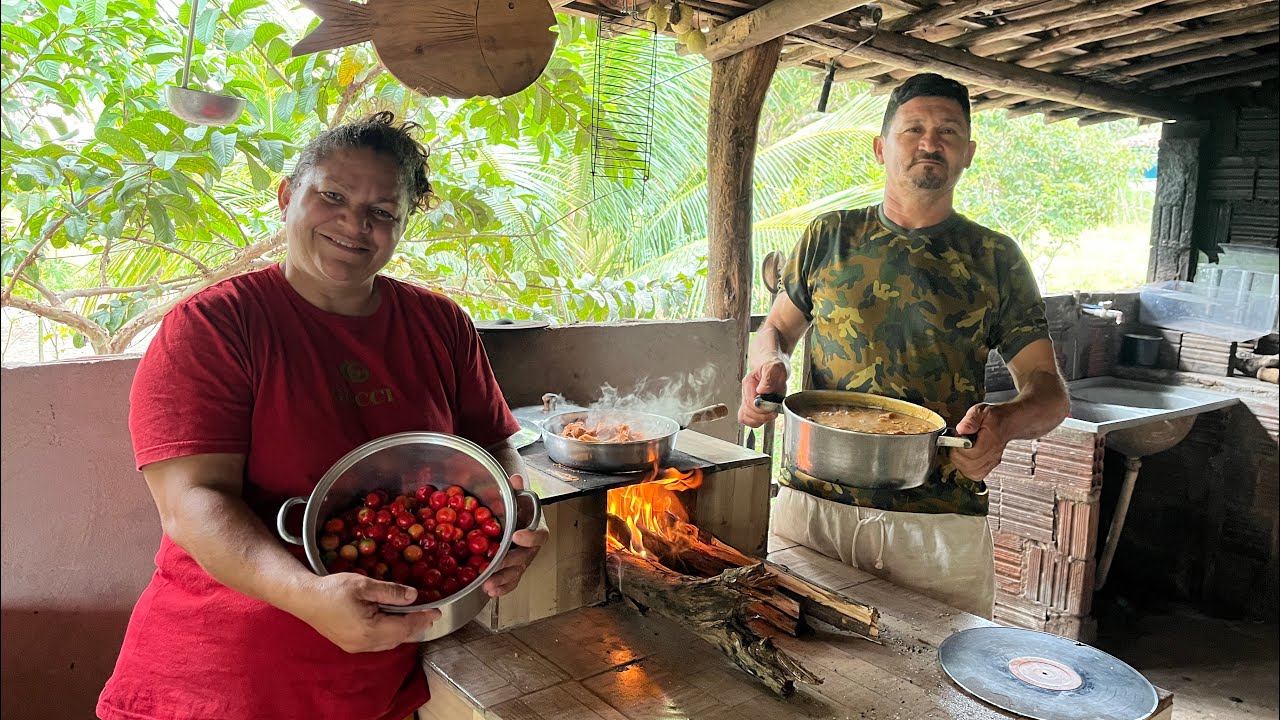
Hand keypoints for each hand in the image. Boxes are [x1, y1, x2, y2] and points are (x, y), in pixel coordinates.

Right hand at [290, 572, 440, 653]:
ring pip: (388, 643)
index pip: (405, 627)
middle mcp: (364, 644)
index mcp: (370, 630)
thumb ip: (391, 592)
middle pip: (398, 639)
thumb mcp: (364, 585)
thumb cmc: (332, 589)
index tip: (437, 611)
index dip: (422, 618)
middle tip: (429, 615)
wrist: (303, 598)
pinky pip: (376, 643)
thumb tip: (414, 596)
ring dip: (403, 632)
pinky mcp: (349, 644)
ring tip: (416, 619)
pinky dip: (390, 634)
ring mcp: (355, 646)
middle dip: (416, 627)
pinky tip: (393, 623)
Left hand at [483, 473, 548, 597]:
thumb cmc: (517, 508)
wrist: (515, 517)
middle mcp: (531, 548)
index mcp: (536, 529)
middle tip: (494, 564)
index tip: (516, 535)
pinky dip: (501, 588)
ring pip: (516, 573)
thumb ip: (516, 488)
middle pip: (524, 558)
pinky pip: (509, 581)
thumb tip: (515, 477)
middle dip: (509, 563)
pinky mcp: (511, 570)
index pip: (539, 535)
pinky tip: (489, 591)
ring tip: (488, 584)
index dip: (529, 537)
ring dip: (503, 580)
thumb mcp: (517, 496)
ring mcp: (522, 561)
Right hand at [737, 359, 788, 427]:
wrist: (773, 368)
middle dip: (762, 415)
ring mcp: (748, 401)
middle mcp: (746, 393)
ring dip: (759, 420)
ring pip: (745, 418)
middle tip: (773, 412)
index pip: (750, 402)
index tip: (772, 407)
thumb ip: (768, 378)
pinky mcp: (752, 407)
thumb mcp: (774, 368)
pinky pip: (747, 420)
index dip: (761, 408)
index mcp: (749, 383)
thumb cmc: (773, 367)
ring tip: (770, 415)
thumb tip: (762, 390)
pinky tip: (765, 417)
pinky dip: (756, 422)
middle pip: (747, 412)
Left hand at [950, 402, 1011, 480]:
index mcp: (991, 440)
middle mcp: (993, 454)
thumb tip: (961, 429)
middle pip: (971, 466)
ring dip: (960, 463)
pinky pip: (976, 475)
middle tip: (956, 444)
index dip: (959, 448)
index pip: (972, 454)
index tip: (956, 438)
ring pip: (972, 473)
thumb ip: (970, 420)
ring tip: (959, 451)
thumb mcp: (981, 411)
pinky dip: (967, 470)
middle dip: (957, 455)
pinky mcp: (989, 466)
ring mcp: (992, 462)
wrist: (1006, 423)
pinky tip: (964, 459)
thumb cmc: (994, 418)